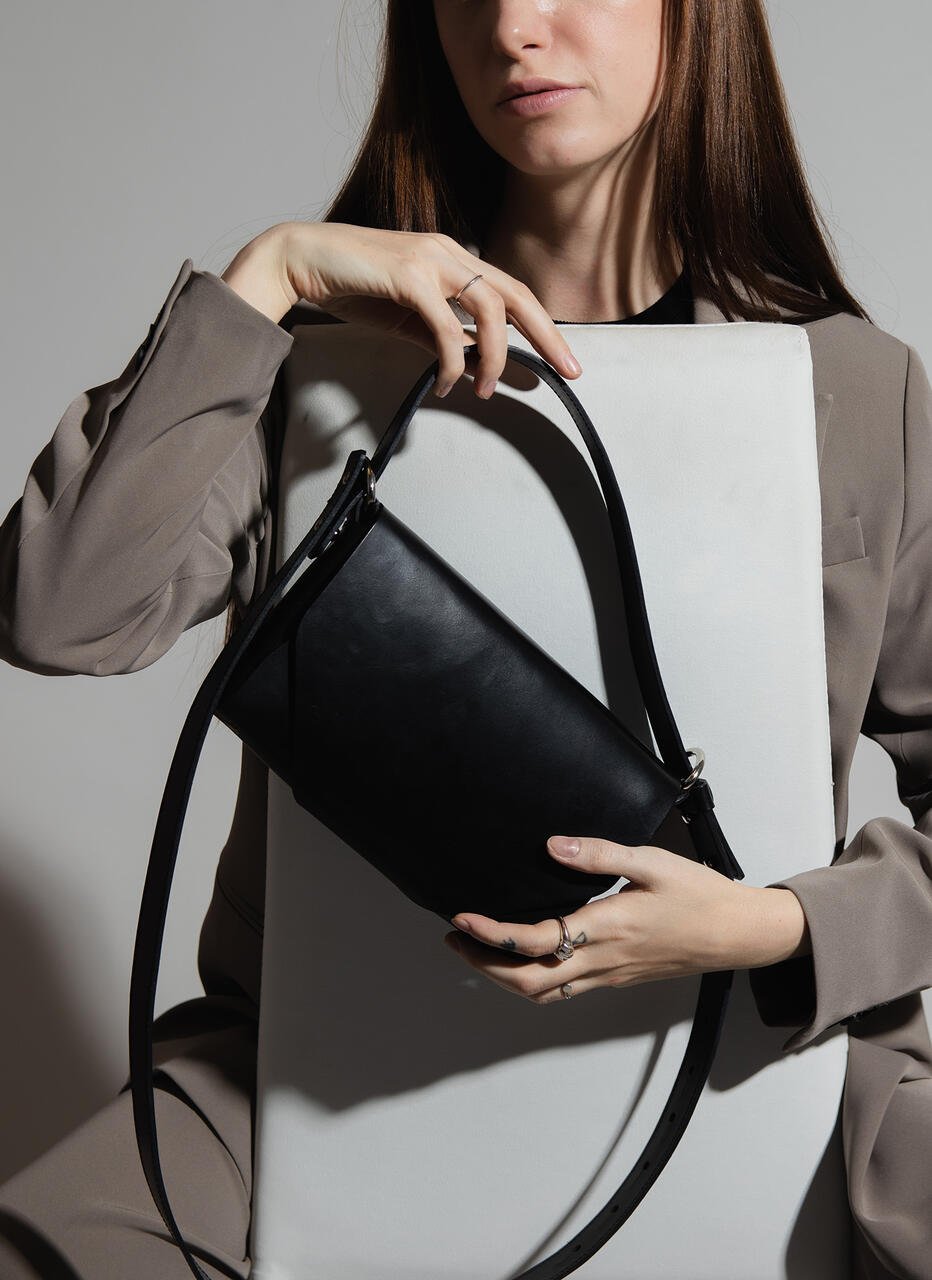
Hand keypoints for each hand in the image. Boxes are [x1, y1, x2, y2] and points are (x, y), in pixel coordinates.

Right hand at [273, 220, 581, 398]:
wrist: (300, 260)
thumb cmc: (351, 285)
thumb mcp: (407, 318)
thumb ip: (443, 337)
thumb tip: (475, 364)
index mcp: (453, 258)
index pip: (512, 292)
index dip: (543, 326)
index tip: (562, 360)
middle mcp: (449, 252)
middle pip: (516, 295)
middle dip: (547, 336)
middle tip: (569, 371)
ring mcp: (431, 260)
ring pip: (490, 308)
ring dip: (495, 355)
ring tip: (485, 388)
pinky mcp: (409, 275)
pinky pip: (446, 325)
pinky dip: (453, 359)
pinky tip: (448, 381)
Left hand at [443, 835, 809, 1004]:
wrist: (737, 934)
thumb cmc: (699, 896)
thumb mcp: (651, 862)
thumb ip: (598, 854)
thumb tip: (553, 846)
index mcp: (606, 928)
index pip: (533, 941)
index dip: (491, 934)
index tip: (461, 918)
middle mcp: (602, 960)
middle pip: (527, 982)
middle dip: (483, 965)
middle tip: (456, 940)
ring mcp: (609, 975)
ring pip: (544, 993)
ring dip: (504, 977)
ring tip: (478, 950)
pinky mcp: (616, 979)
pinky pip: (565, 991)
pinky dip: (534, 981)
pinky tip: (526, 959)